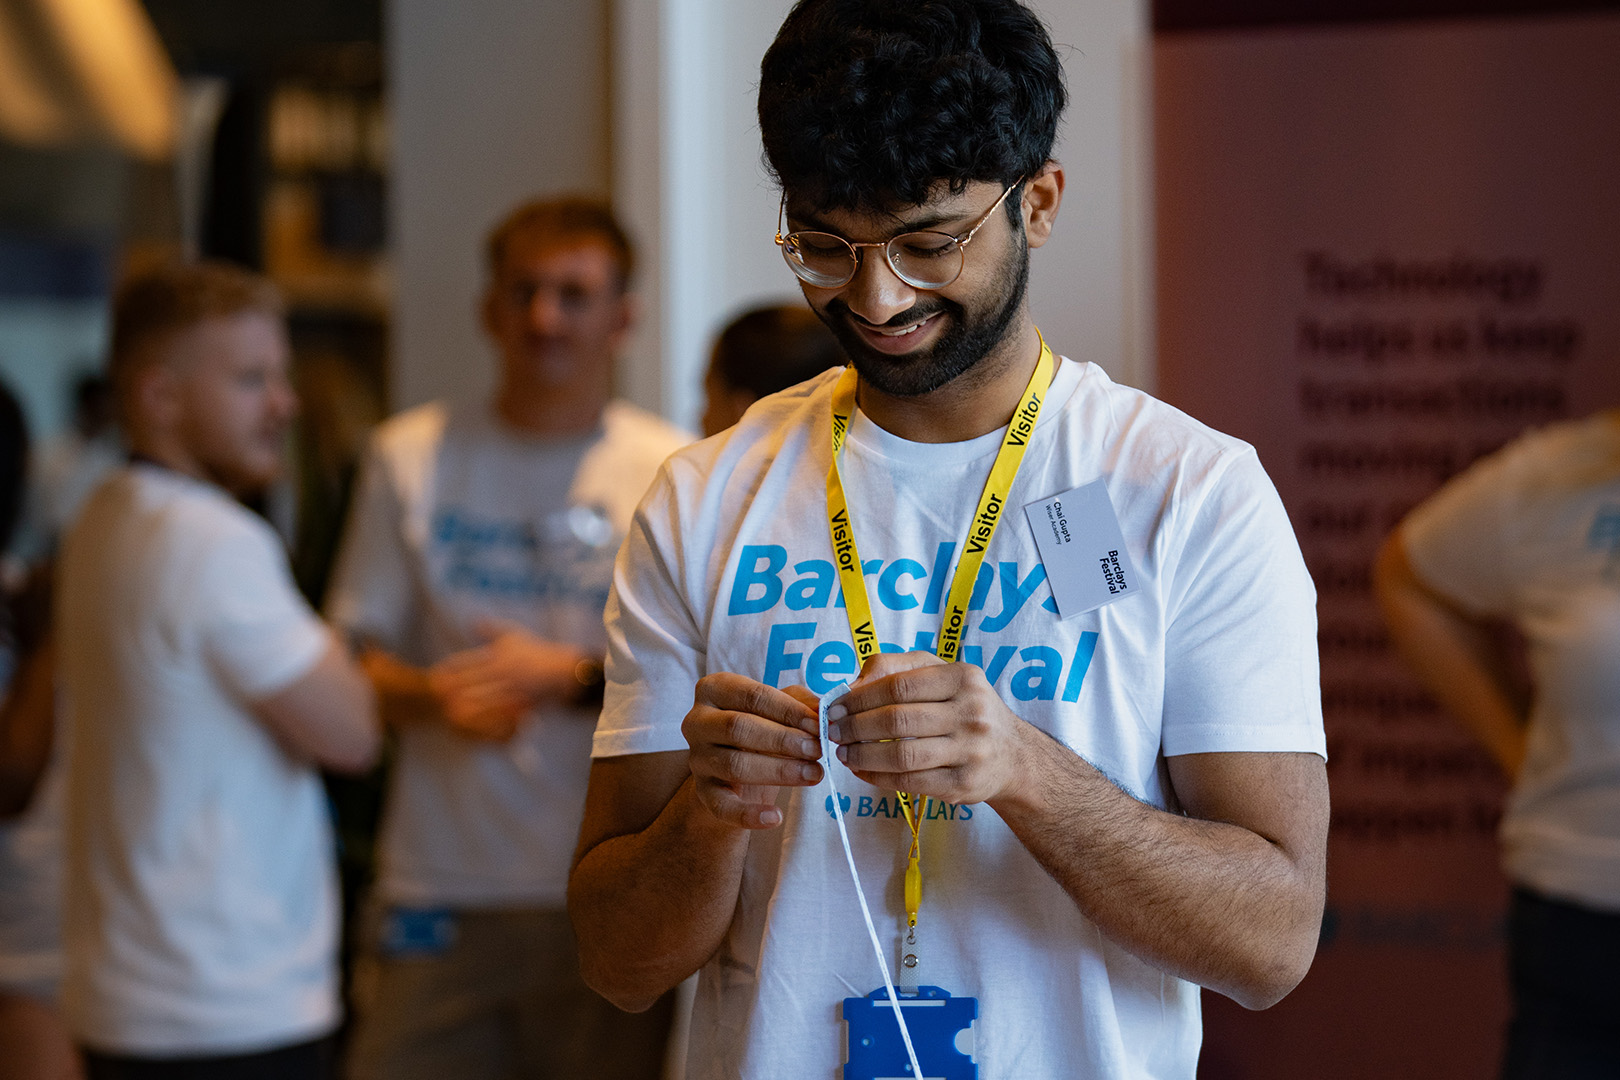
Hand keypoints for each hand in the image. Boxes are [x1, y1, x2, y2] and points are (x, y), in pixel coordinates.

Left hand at [428, 619, 585, 741]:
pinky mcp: (520, 704)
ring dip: (463, 705)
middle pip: (470, 682)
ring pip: (481, 700)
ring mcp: (511, 690)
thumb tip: (471, 621)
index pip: (468, 662)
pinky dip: (484, 718)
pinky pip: (498, 713)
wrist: (564, 671)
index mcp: (499, 655)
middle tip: (433, 694)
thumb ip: (491, 630)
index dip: (449, 668)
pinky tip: (472, 722)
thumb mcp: (514, 636)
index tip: (435, 673)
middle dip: (451, 688)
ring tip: (447, 710)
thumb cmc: (536, 652)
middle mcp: (504, 672)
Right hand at [682, 674, 822, 829]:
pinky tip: (776, 817)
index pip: (752, 695)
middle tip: (816, 750)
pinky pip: (722, 806)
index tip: (817, 724)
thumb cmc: (760, 726)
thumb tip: (824, 711)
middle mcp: (697, 721)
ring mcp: (697, 758)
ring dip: (778, 771)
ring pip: (734, 765)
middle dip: (783, 740)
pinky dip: (749, 815)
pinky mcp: (702, 792)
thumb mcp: (779, 707)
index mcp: (714, 690)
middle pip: (738, 727)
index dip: (788, 710)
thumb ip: (800, 704)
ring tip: (813, 774)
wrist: (734, 769)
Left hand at [828, 651, 1031, 805]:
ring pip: (902, 755)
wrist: (1012, 755)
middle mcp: (971, 712)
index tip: (835, 707)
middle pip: (897, 719)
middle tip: (832, 732)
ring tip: (843, 753)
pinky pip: (910, 783)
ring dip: (862, 755)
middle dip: (854, 727)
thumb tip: (851, 686)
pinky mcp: (964, 785)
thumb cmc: (964, 708)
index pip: (898, 685)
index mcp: (963, 678)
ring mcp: (970, 751)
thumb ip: (895, 669)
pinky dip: (878, 778)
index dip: (859, 697)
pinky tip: (862, 770)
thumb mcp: (940, 674)